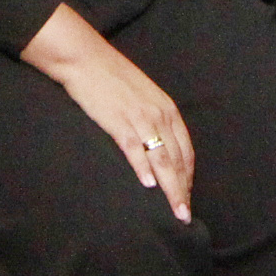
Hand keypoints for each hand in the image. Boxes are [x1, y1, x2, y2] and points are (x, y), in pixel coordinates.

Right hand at [20, 5, 194, 222]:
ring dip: (170, 189)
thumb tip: (159, 145)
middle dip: (183, 190)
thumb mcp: (143, 97)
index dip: (188, 177)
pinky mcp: (118, 121)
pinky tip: (147, 187)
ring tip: (175, 212)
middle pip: (177, 160)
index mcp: (167, 109)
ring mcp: (140, 118)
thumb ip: (154, 119)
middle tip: (185, 216)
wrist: (87, 59)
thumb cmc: (113, 79)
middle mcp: (159, 115)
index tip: (187, 198)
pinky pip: (134, 149)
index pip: (186, 150)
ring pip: (162, 159)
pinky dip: (142, 168)